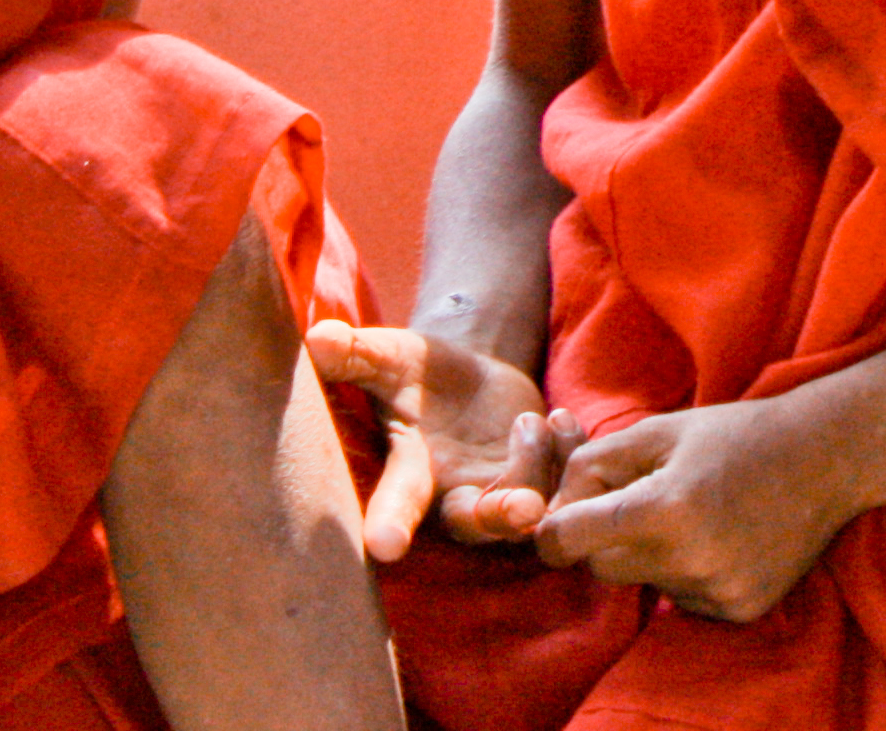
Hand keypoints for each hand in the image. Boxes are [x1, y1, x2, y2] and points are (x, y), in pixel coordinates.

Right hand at [308, 322, 572, 557]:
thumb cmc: (417, 373)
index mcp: (413, 470)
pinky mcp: (541, 483)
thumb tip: (316, 339)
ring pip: (529, 506)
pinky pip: (565, 485)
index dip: (390, 523)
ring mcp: (500, 492)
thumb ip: (356, 353)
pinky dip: (569, 453)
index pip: (396, 502)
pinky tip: (561, 419)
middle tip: (521, 505)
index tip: (384, 547)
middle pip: (477, 524)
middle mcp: (456, 494)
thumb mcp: (388, 356)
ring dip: (540, 464)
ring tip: (535, 419)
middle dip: (499, 518)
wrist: (467, 375)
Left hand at [531, 398, 857, 623]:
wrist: (824, 457)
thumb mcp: (656, 430)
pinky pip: (683, 600)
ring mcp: (717, 591)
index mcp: (663, 508)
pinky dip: (687, 573)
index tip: (561, 520)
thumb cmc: (733, 434)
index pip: (569, 541)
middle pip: (602, 568)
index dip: (555, 528)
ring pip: (644, 584)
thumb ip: (591, 464)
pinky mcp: (739, 610)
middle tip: (638, 501)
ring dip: (650, 555)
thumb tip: (547, 509)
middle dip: (604, 538)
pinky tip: (719, 538)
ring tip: (692, 514)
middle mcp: (689, 559)